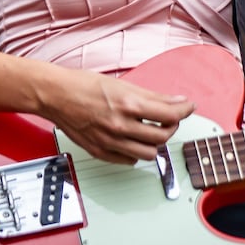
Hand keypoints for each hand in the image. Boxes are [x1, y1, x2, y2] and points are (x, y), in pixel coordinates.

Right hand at [45, 69, 196, 164]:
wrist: (55, 95)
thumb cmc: (83, 85)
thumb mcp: (122, 84)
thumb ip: (151, 96)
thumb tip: (175, 101)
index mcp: (129, 104)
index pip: (170, 114)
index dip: (185, 110)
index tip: (188, 107)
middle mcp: (121, 125)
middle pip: (163, 136)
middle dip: (172, 126)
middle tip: (170, 118)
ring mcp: (111, 141)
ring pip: (149, 153)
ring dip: (156, 143)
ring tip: (153, 131)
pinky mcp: (101, 152)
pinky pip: (129, 160)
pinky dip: (137, 152)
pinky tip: (134, 140)